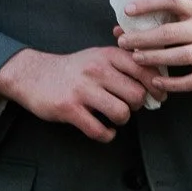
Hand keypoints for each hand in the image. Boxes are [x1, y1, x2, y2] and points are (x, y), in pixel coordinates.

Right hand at [0, 44, 154, 142]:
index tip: (158, 96)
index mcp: (107, 55)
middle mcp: (96, 70)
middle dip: (137, 106)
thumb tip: (156, 80)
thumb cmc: (72, 69)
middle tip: (129, 106)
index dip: (156, 86)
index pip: (144, 69)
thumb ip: (124, 64)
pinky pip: (99, 130)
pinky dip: (106, 134)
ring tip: (114, 117)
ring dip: (121, 120)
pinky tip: (104, 130)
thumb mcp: (98, 56)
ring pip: (121, 113)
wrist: (32, 74)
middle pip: (137, 95)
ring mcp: (82, 90)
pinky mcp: (69, 109)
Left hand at [114, 0, 191, 94]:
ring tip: (135, 58)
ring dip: (153, 58)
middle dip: (142, 38)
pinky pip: (190, 82)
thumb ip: (168, 18)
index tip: (127, 9)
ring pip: (178, 57)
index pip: (172, 0)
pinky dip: (171, 83)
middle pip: (169, 33)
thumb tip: (123, 24)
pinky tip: (155, 80)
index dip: (148, 3)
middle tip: (122, 41)